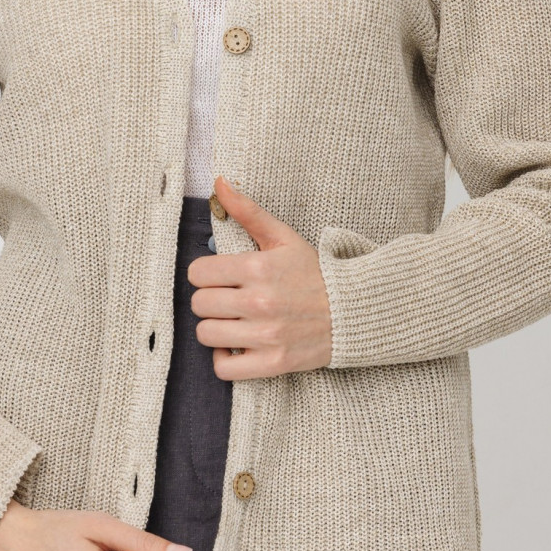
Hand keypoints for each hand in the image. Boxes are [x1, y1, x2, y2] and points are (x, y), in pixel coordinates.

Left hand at [187, 176, 333, 378]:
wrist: (353, 311)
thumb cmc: (315, 273)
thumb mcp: (283, 238)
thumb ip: (248, 211)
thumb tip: (219, 182)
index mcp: (257, 268)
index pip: (198, 273)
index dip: (206, 274)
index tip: (220, 277)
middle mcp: (259, 302)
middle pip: (199, 305)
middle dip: (210, 300)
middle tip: (228, 299)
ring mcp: (265, 335)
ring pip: (206, 334)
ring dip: (216, 328)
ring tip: (233, 321)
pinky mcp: (272, 363)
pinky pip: (224, 368)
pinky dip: (224, 359)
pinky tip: (236, 346)